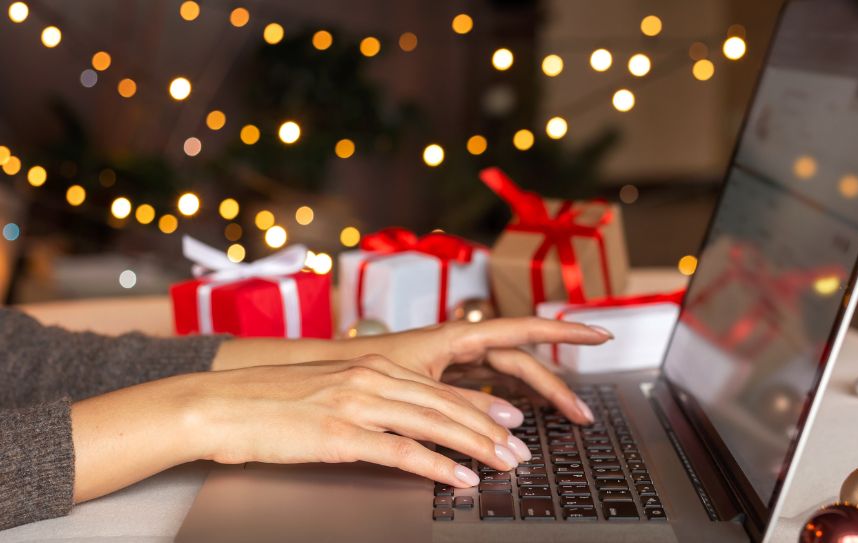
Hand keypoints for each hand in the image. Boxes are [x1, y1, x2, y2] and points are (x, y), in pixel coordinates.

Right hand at [71, 355, 534, 502]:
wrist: (216, 405)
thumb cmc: (267, 403)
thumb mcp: (328, 393)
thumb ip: (367, 401)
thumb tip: (400, 423)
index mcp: (370, 366)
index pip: (439, 389)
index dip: (481, 406)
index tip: (510, 422)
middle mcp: (370, 378)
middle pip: (446, 405)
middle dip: (490, 430)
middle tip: (520, 450)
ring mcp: (356, 404)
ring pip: (434, 424)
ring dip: (477, 447)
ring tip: (506, 465)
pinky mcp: (340, 434)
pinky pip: (401, 452)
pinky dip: (437, 466)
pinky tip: (460, 478)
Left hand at [363, 318, 611, 425]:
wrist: (323, 372)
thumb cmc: (360, 368)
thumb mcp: (416, 387)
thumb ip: (462, 403)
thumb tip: (508, 420)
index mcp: (459, 335)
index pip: (525, 330)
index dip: (566, 332)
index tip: (601, 334)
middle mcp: (462, 344)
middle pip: (523, 363)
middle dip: (558, 388)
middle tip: (584, 415)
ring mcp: (456, 361)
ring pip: (510, 378)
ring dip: (539, 398)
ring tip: (567, 419)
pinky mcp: (446, 379)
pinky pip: (490, 388)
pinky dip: (511, 403)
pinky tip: (525, 419)